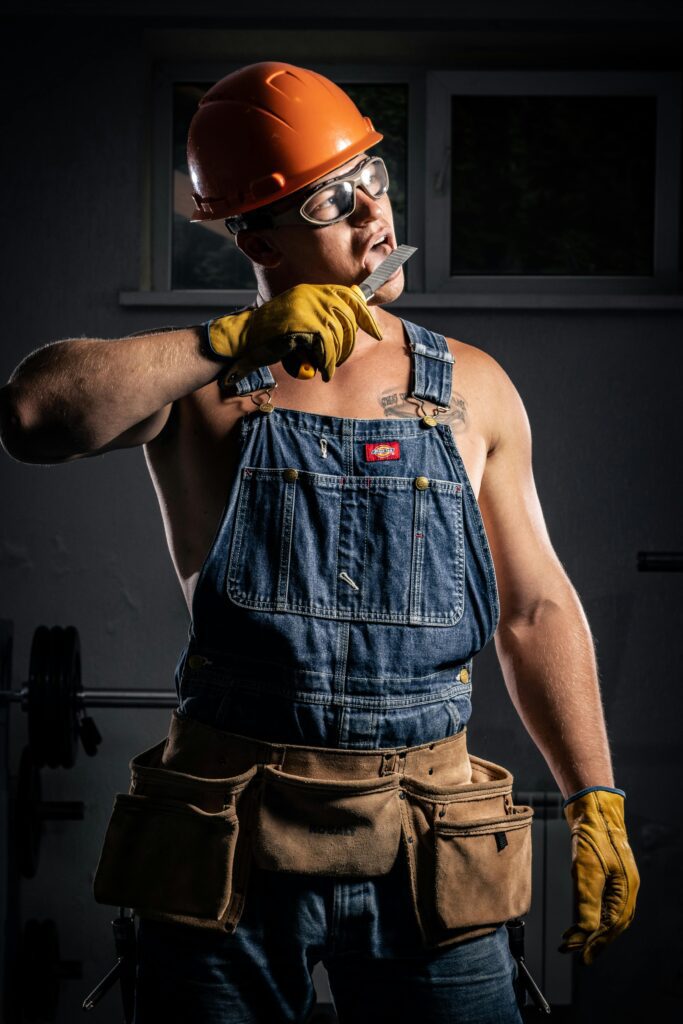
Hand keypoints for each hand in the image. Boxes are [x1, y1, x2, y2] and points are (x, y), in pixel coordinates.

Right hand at [205, 283, 382, 383]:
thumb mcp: (300, 318)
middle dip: (349, 344)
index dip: (365, 316)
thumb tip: (350, 325)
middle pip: (348, 318)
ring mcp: (308, 307)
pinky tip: (323, 371)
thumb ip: (322, 316)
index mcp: (313, 291)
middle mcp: (312, 295)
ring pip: (339, 334)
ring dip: (336, 357)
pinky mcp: (303, 324)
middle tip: (341, 360)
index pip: (350, 297)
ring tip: (328, 367)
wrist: (246, 337)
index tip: (376, 332)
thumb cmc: (273, 333)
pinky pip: (326, 346)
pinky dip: (327, 362)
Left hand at [559, 789, 638, 965]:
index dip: (595, 942)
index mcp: (627, 888)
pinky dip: (593, 914)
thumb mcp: (587, 870)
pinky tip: (581, 919)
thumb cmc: (593, 835)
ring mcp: (621, 880)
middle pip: (614, 923)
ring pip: (610, 915)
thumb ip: (587, 902)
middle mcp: (627, 887)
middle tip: (575, 954)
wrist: (592, 807)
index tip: (578, 955)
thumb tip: (586, 932)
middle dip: (594, 941)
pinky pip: (605, 902)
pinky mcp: (610, 873)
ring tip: (574, 941)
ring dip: (593, 930)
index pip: (612, 924)